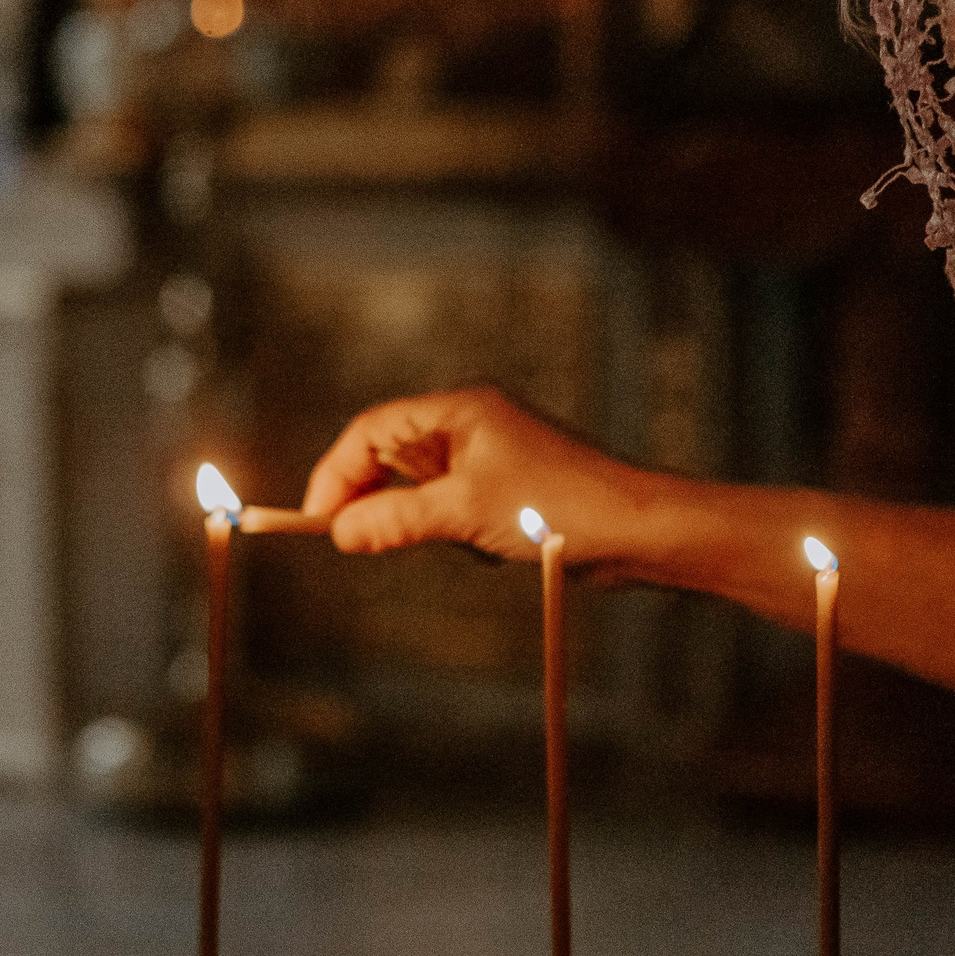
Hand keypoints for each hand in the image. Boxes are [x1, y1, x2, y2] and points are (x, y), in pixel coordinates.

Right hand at [300, 387, 645, 566]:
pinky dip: (452, 531)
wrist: (636, 530)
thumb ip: (397, 520)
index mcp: (459, 409)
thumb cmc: (559, 506)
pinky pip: (451, 509)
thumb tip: (341, 533)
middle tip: (358, 541)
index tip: (318, 519)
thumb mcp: (465, 513)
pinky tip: (489, 545)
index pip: (372, 431)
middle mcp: (470, 424)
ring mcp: (488, 456)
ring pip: (419, 489)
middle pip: (390, 457)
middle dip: (374, 501)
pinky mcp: (504, 488)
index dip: (337, 473)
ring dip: (421, 521)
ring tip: (461, 538)